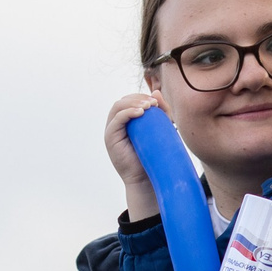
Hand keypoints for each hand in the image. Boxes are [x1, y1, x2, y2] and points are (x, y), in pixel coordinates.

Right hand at [104, 91, 166, 220]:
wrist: (147, 178)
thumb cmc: (155, 155)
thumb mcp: (161, 129)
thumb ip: (161, 112)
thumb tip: (156, 92)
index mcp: (127, 121)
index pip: (130, 100)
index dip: (141, 96)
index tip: (157, 101)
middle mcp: (117, 124)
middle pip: (123, 100)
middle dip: (138, 97)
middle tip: (153, 103)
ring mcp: (112, 130)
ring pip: (118, 106)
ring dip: (133, 103)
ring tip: (148, 106)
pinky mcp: (110, 138)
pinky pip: (116, 119)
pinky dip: (127, 113)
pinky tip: (140, 113)